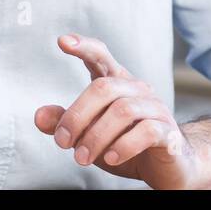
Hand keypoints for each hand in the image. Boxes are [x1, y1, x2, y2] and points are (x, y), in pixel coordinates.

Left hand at [34, 33, 204, 189]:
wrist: (171, 167)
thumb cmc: (127, 144)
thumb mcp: (90, 135)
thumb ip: (67, 123)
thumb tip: (39, 116)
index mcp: (118, 84)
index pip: (101, 57)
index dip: (84, 47)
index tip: (63, 42)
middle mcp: (138, 90)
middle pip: (104, 87)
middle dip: (78, 115)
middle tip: (62, 142)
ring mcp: (156, 109)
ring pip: (123, 110)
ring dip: (96, 136)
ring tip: (82, 157)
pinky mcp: (169, 132)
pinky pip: (147, 131)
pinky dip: (124, 145)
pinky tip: (110, 158)